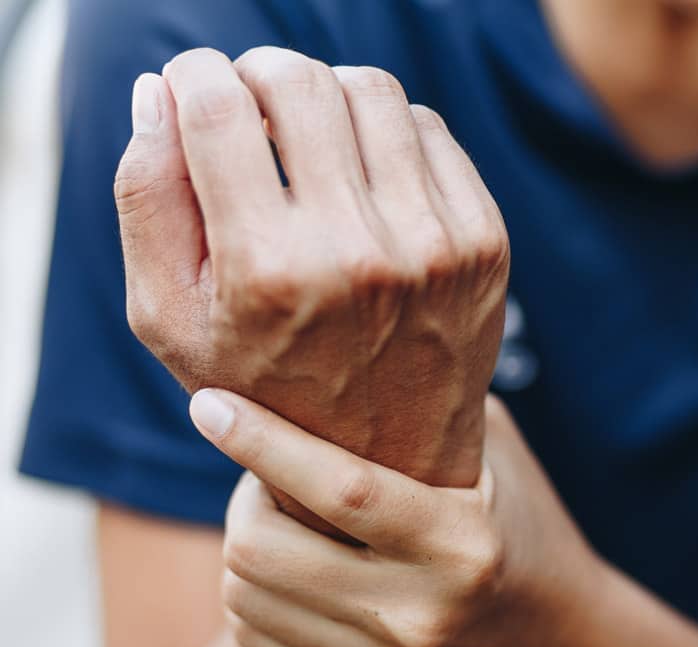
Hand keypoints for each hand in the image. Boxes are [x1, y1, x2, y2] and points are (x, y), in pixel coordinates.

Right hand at [115, 48, 508, 534]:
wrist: (390, 454)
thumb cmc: (263, 383)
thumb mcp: (171, 319)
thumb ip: (147, 199)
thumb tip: (161, 91)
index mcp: (270, 271)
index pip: (219, 107)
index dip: (194, 78)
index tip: (194, 89)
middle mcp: (360, 253)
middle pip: (298, 83)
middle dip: (256, 75)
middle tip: (247, 104)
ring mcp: (435, 244)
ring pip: (369, 92)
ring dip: (324, 95)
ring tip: (305, 136)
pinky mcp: (484, 241)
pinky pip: (428, 130)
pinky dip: (385, 132)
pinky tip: (363, 172)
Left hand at [188, 387, 614, 646]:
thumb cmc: (521, 525)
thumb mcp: (497, 455)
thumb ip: (433, 406)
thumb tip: (341, 347)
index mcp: (464, 546)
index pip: (340, 489)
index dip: (262, 441)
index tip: (209, 403)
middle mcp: (423, 616)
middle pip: (263, 549)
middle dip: (245, 498)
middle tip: (269, 476)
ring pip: (244, 596)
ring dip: (245, 544)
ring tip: (285, 521)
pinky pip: (254, 640)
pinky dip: (255, 595)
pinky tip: (293, 572)